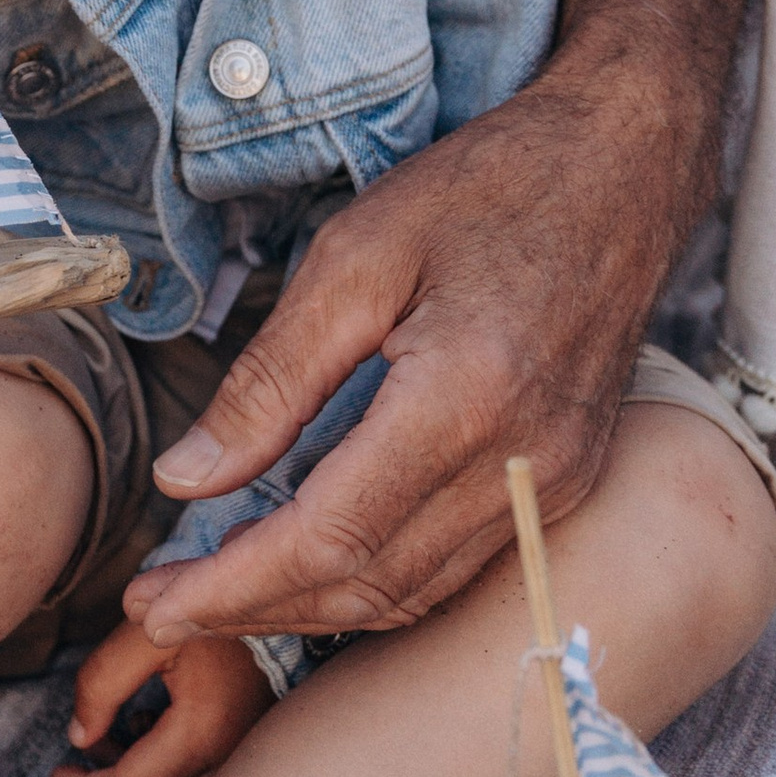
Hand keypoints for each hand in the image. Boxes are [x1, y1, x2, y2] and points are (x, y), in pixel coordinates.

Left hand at [49, 620, 271, 776]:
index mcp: (202, 735)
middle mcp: (230, 759)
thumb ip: (100, 684)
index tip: (58, 774)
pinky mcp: (249, 747)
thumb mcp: (140, 634)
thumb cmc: (199, 603)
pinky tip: (143, 730)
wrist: (262, 588)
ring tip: (103, 750)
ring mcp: (245, 757)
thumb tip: (79, 739)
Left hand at [132, 46, 686, 649]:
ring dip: (310, 608)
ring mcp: (557, 482)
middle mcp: (525, 463)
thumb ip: (270, 379)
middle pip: (369, 584)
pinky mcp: (568, 482)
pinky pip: (456, 566)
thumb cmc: (485, 190)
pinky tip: (312, 564)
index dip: (233, 585)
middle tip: (159, 611)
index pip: (330, 537)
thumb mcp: (354, 256)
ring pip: (414, 592)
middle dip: (254, 611)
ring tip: (216, 594)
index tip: (153, 603)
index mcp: (465, 397)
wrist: (622, 165)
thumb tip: (187, 480)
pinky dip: (374, 580)